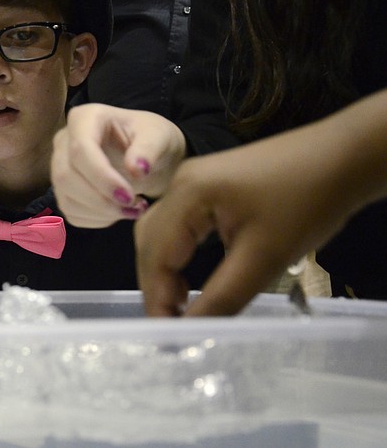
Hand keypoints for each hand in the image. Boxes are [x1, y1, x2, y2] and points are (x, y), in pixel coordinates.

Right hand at [51, 104, 185, 227]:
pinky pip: (72, 213)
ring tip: (134, 209)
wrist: (147, 155)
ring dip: (101, 213)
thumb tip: (136, 169)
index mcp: (86, 118)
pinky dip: (98, 220)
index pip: (80, 150)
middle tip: (134, 207)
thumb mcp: (161, 137)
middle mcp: (64, 141)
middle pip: (66, 176)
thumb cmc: (153, 139)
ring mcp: (59, 166)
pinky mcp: (64, 191)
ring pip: (65, 198)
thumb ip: (150, 149)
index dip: (102, 177)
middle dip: (100, 200)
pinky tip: (119, 211)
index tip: (129, 196)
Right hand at [134, 89, 386, 315]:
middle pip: (149, 242)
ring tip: (181, 305)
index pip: (155, 256)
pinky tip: (191, 275)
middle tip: (173, 324)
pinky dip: (177, 253)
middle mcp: (179, 183)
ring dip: (164, 270)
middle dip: (156, 285)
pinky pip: (178, 223)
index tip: (166, 338)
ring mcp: (192, 180)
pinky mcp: (207, 184)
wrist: (345, 156)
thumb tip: (189, 332)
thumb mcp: (265, 258)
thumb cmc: (307, 204)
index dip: (156, 299)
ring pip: (161, 232)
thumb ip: (222, 298)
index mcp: (187, 194)